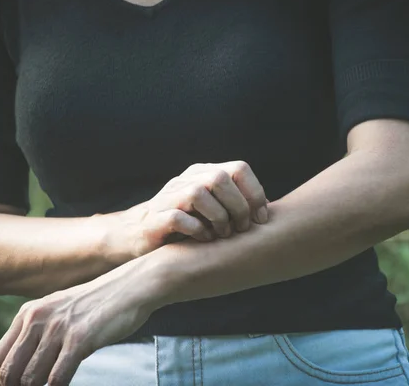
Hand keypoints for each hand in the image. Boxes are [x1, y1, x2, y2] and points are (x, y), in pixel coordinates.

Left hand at [0, 266, 154, 385]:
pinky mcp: (79, 339)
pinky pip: (57, 378)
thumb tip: (24, 363)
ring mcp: (58, 329)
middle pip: (9, 372)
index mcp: (29, 313)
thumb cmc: (100, 302)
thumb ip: (40, 329)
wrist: (132, 287)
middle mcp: (38, 319)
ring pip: (30, 379)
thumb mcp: (61, 309)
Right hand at [102, 161, 268, 256]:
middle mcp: (187, 179)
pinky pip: (179, 217)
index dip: (255, 193)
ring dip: (218, 218)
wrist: (140, 236)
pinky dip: (197, 230)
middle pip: (220, 178)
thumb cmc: (186, 225)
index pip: (238, 168)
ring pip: (199, 192)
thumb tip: (269, 209)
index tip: (261, 218)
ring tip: (222, 235)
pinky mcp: (156, 218)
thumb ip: (236, 204)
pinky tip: (204, 240)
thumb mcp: (213, 209)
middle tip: (241, 229)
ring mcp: (169, 196)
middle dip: (238, 207)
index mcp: (204, 173)